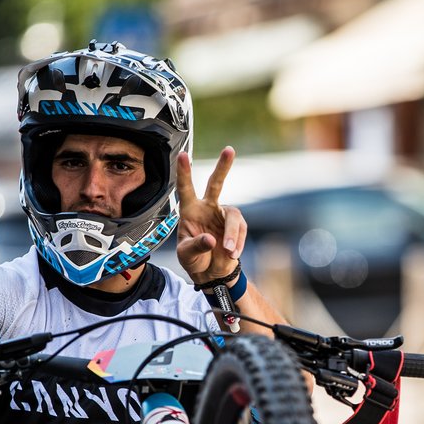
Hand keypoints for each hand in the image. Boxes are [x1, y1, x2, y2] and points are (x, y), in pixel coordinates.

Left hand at [175, 147, 246, 284]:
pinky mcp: (238, 226)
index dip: (184, 173)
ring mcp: (224, 216)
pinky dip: (237, 244)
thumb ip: (196, 246)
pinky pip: (240, 232)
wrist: (212, 274)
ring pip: (233, 217)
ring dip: (232, 235)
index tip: (183, 155)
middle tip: (229, 150)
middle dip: (223, 167)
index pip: (185, 189)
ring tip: (228, 251)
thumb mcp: (187, 256)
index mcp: (190, 211)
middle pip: (215, 184)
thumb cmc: (194, 260)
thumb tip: (211, 240)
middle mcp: (207, 208)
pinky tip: (231, 254)